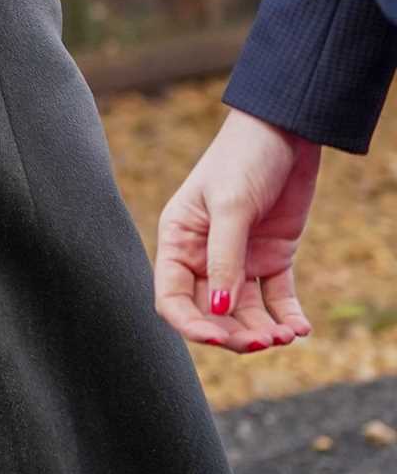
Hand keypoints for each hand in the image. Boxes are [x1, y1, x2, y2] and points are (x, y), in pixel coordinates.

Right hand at [154, 109, 321, 353]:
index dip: (191, 325)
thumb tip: (220, 311)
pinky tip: (300, 328)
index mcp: (179, 240)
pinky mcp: (272, 258)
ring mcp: (240, 259)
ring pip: (244, 313)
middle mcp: (205, 256)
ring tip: (286, 335)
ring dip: (263, 331)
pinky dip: (287, 317)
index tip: (216, 339)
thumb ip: (225, 258)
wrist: (288, 131)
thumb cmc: (244, 157)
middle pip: (211, 314)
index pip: (173, 298)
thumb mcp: (231, 206)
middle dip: (234, 335)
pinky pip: (276, 299)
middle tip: (264, 342)